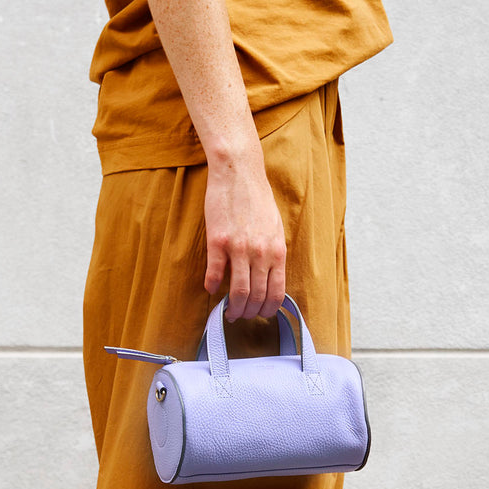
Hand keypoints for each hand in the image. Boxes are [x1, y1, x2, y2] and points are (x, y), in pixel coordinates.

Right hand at [202, 146, 286, 321]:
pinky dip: (212, 286)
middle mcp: (260, 253)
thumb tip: (269, 278)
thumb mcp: (275, 228)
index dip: (267, 310)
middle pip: (256, 297)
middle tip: (240, 315)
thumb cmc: (257, 199)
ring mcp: (238, 248)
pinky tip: (211, 288)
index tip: (260, 314)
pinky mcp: (218, 242)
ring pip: (237, 292)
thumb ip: (273, 254)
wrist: (239, 173)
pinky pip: (214, 274)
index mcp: (277, 251)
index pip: (276, 293)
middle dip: (248, 313)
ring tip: (228, 311)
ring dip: (232, 307)